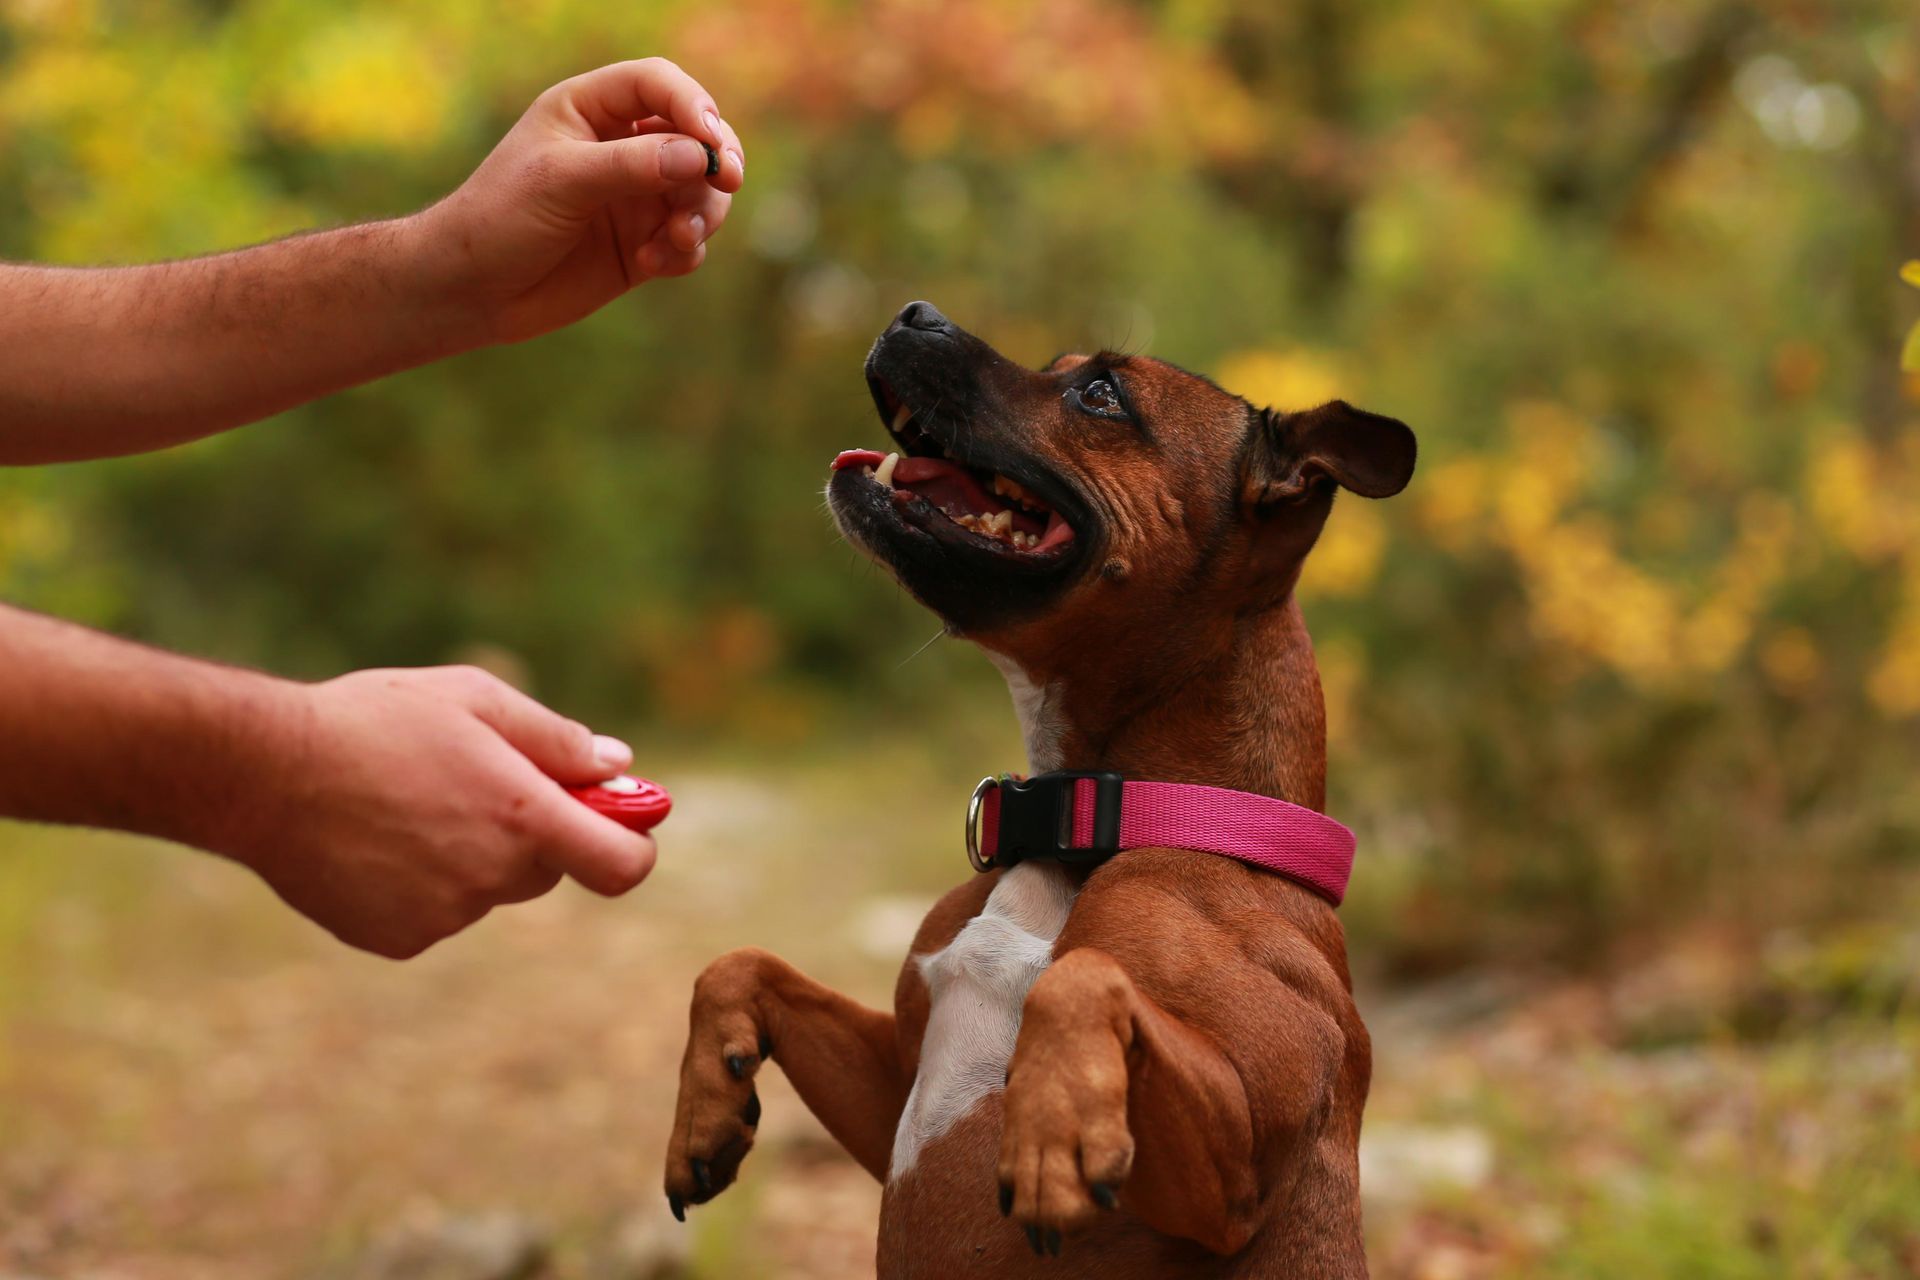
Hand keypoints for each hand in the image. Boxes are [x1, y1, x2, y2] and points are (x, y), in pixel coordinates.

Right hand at [231, 665, 656, 958]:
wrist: (263, 774)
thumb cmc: (373, 721)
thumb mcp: (476, 700)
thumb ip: (557, 739)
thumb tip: (619, 767)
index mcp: (522, 816)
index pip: (622, 865)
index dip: (633, 846)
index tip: (621, 822)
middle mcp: (491, 876)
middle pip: (548, 868)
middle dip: (532, 833)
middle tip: (476, 784)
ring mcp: (444, 916)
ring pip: (488, 888)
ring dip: (471, 854)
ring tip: (406, 803)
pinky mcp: (399, 940)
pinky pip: (438, 912)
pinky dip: (424, 882)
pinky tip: (378, 839)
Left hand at [415, 58, 745, 343]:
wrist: (474, 291)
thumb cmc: (501, 218)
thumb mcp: (563, 180)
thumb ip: (632, 165)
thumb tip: (701, 157)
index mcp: (591, 110)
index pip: (658, 86)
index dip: (693, 106)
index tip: (710, 143)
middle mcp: (620, 147)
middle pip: (696, 136)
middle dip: (716, 160)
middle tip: (726, 184)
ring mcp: (635, 198)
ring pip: (702, 192)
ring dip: (702, 214)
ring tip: (676, 239)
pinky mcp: (643, 244)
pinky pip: (690, 240)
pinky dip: (684, 250)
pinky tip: (650, 263)